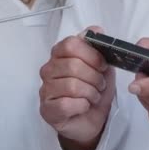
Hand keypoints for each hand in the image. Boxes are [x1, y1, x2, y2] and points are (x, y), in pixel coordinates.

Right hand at [39, 27, 114, 149]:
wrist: (91, 120)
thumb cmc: (94, 90)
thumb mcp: (102, 67)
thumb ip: (98, 48)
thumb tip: (96, 29)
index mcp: (60, 54)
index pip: (71, 44)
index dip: (92, 55)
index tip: (103, 66)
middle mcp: (48, 69)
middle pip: (72, 65)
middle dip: (94, 77)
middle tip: (100, 85)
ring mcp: (45, 90)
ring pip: (71, 85)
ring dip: (90, 93)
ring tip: (94, 96)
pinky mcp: (47, 109)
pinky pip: (66, 104)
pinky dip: (82, 105)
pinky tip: (84, 106)